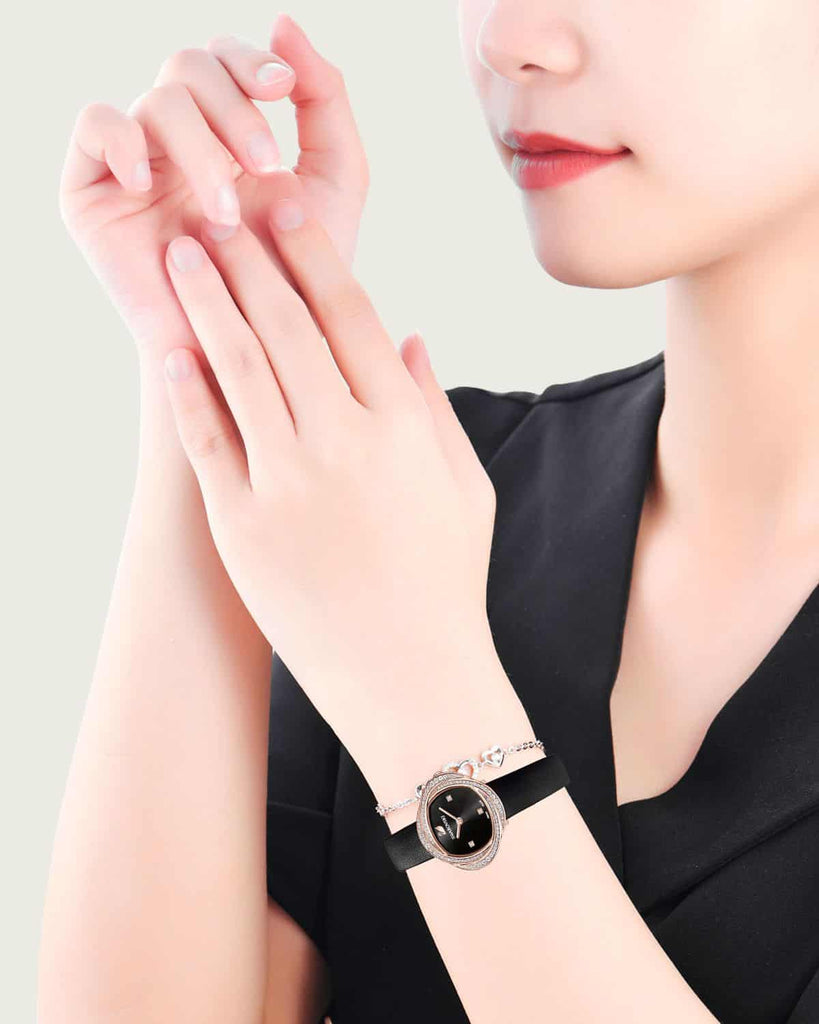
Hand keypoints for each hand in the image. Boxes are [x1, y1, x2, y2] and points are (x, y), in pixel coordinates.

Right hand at [59, 15, 368, 363]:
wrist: (255, 359)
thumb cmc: (298, 281)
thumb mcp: (335, 185)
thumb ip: (326, 104)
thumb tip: (284, 21)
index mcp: (232, 134)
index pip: (230, 61)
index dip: (253, 62)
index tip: (285, 89)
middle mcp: (181, 141)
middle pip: (190, 67)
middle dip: (234, 108)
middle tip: (264, 166)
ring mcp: (137, 163)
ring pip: (155, 99)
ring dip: (199, 146)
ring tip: (226, 212)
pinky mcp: (94, 193)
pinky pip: (94, 126)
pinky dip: (123, 140)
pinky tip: (153, 185)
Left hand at [160, 169, 505, 780]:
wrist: (409, 676)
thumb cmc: (446, 581)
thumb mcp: (466, 488)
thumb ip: (435, 406)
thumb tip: (410, 336)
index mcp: (404, 427)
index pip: (351, 316)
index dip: (314, 255)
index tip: (287, 211)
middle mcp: (344, 442)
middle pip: (286, 325)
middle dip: (249, 257)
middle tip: (221, 210)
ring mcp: (288, 483)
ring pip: (239, 367)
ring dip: (208, 302)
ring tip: (185, 256)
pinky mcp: (242, 524)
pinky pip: (207, 439)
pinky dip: (187, 388)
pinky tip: (170, 347)